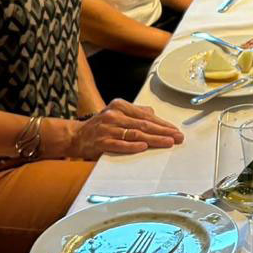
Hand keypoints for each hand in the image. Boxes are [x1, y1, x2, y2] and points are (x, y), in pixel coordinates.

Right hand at [66, 100, 180, 157]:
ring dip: (154, 139)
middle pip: (144, 124)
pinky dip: (132, 145)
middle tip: (178, 137)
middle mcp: (114, 115)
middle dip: (164, 131)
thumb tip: (152, 114)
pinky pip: (119, 144)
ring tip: (168, 143)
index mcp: (120, 106)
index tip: (176, 130)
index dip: (163, 123)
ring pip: (135, 133)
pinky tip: (143, 146)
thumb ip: (134, 112)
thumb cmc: (99, 126)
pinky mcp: (101, 142)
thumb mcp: (116, 113)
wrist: (75, 136)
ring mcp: (107, 128)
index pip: (146, 115)